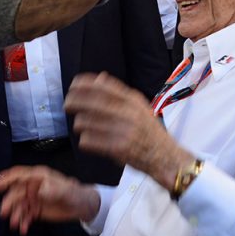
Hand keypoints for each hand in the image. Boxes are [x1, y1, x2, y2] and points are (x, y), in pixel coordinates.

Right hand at [0, 165, 99, 235]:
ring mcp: (34, 198)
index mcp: (38, 177)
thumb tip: (39, 191)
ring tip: (15, 225)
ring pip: (19, 206)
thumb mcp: (65, 190)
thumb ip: (52, 190)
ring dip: (15, 215)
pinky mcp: (36, 209)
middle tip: (4, 213)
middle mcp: (33, 187)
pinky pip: (25, 215)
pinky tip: (23, 229)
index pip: (19, 175)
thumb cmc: (74, 193)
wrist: (82, 206)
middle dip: (9, 202)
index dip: (6, 178)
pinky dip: (23, 222)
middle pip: (16, 192)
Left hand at [64, 72, 192, 190]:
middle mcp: (129, 113)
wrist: (167, 158)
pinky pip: (89, 141)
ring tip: (81, 127)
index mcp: (133, 101)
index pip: (104, 87)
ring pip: (86, 122)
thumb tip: (100, 77)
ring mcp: (124, 131)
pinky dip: (84, 141)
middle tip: (67, 104)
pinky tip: (87, 141)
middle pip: (92, 102)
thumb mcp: (140, 108)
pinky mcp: (119, 149)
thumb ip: (120, 93)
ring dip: (79, 124)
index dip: (85, 84)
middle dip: (74, 101)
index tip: (73, 85)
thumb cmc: (150, 132)